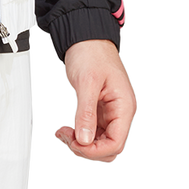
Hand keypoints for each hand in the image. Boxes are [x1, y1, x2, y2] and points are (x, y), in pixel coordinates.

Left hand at [53, 39, 136, 164]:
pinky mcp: (99, 111)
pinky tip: (67, 129)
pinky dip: (79, 134)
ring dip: (81, 142)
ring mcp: (110, 113)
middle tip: (67, 136)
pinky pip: (92, 131)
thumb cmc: (91, 53)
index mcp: (124, 107)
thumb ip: (86, 113)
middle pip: (108, 147)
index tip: (76, 143)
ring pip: (99, 142)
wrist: (87, 38)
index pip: (116, 143)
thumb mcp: (87, 83)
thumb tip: (85, 139)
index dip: (95, 150)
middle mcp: (120, 112)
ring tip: (63, 132)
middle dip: (87, 148)